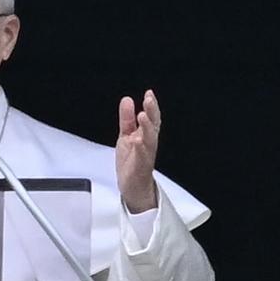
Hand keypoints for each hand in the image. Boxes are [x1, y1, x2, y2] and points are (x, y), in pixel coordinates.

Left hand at [116, 89, 160, 213]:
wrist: (132, 187)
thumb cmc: (131, 161)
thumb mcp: (126, 135)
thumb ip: (126, 119)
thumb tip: (128, 100)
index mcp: (146, 135)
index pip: (151, 118)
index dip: (151, 106)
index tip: (149, 93)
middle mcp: (148, 144)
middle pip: (153, 126)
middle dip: (152, 112)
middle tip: (149, 100)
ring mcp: (146, 155)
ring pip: (150, 140)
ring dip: (147, 127)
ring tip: (142, 115)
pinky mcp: (140, 167)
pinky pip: (141, 157)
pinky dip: (140, 148)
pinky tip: (137, 140)